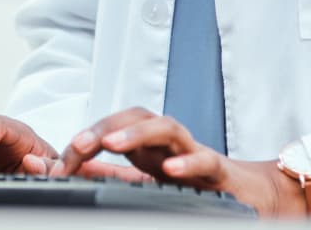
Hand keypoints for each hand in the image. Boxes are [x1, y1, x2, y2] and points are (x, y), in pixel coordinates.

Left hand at [50, 107, 308, 217]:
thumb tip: (64, 170)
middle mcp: (169, 142)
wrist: (247, 195)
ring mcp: (194, 152)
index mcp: (149, 144)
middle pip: (138, 116)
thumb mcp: (143, 180)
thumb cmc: (192, 182)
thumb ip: (107, 177)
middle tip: (79, 143)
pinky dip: (187, 161)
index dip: (88, 137)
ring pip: (168, 127)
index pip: (115, 127)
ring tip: (111, 144)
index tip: (63, 161)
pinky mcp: (219, 172)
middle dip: (107, 125)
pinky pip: (205, 160)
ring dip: (137, 133)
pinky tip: (169, 168)